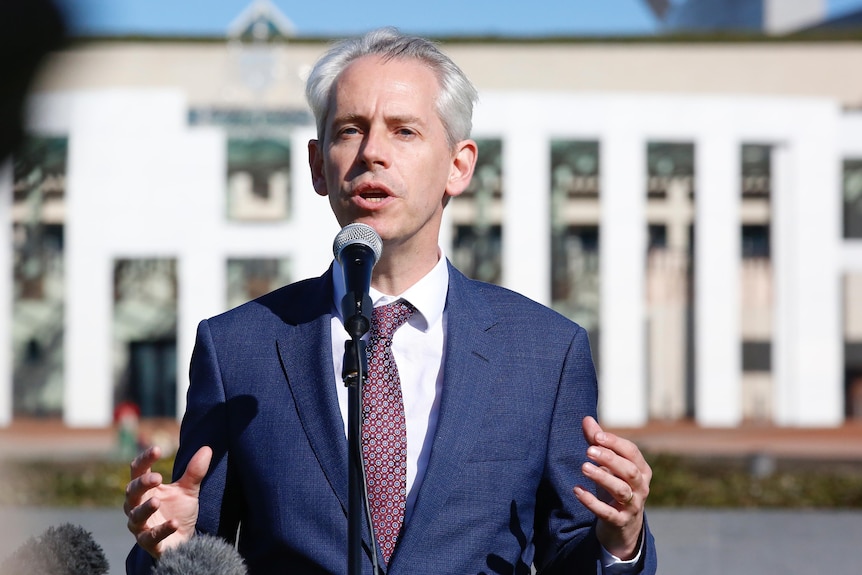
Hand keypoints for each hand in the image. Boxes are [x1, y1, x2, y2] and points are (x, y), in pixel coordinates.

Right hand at [123, 445, 211, 558]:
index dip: (145, 459)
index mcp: (146, 489)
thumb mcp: (189, 490)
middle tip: (156, 477)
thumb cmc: (179, 512)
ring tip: (157, 501)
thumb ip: (195, 472)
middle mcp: (137, 506)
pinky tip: (174, 523)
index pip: (138, 470)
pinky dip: (162, 530)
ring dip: (145, 508)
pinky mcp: (148, 543)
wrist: (184, 541)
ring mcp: (141, 526)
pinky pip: (150, 537)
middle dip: (142, 484)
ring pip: (136, 516)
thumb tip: (207, 449)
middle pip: (132, 492)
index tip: (157, 450)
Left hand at [573, 416, 650, 560]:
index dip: (615, 443)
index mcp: (641, 470)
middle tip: (589, 451)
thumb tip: (586, 419)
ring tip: (584, 467)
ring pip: (621, 490)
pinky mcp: (620, 522)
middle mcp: (641, 487)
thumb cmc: (616, 487)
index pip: (632, 452)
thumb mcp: (610, 466)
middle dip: (610, 459)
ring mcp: (633, 506)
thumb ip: (598, 443)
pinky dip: (592, 502)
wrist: (622, 526)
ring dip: (603, 478)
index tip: (596, 436)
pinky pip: (607, 512)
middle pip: (629, 470)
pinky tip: (577, 490)